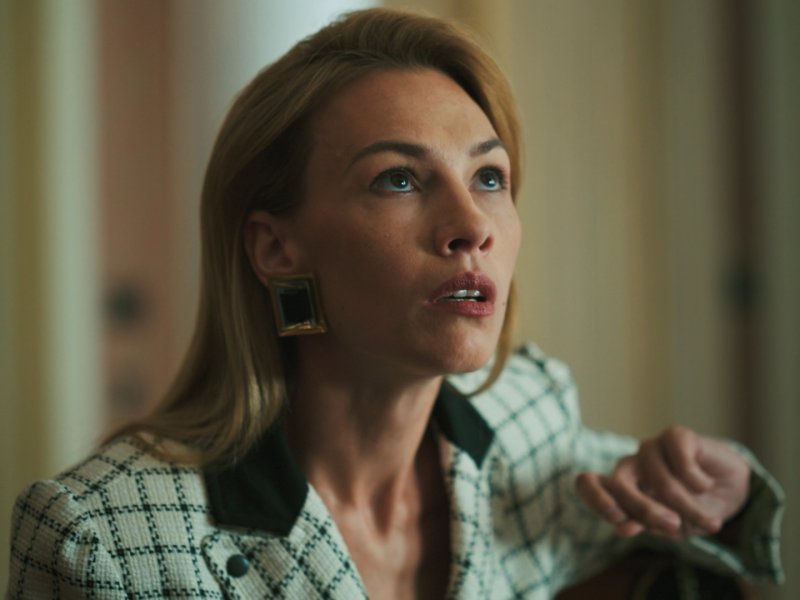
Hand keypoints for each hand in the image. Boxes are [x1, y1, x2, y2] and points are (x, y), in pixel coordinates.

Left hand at [575, 426, 750, 538]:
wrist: (733, 491)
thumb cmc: (693, 509)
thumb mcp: (670, 526)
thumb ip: (644, 524)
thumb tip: (621, 529)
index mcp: (621, 488)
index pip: (587, 484)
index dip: (594, 498)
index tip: (616, 518)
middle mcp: (630, 465)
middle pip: (619, 483)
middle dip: (646, 510)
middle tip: (674, 527)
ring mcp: (650, 448)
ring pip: (660, 480)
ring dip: (688, 507)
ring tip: (710, 522)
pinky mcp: (674, 435)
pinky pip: (682, 464)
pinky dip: (698, 483)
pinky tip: (706, 484)